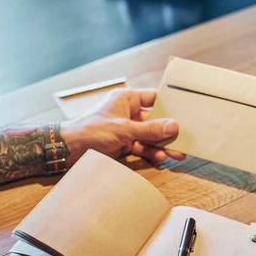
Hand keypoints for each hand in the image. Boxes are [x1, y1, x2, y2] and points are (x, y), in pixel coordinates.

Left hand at [59, 87, 185, 165]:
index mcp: (126, 99)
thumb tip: (173, 126)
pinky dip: (151, 153)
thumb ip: (149, 130)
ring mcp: (126, 130)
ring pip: (150, 136)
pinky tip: (161, 157)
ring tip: (179, 153)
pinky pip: (142, 147)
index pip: (154, 98)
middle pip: (155, 120)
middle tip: (186, 137)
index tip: (186, 111)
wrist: (68, 150)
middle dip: (169, 130)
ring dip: (163, 144)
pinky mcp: (123, 145)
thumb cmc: (91, 131)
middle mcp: (128, 113)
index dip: (169, 105)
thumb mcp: (123, 129)